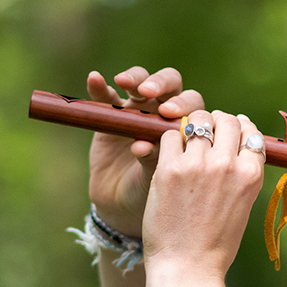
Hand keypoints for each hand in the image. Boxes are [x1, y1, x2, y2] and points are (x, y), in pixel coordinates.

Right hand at [86, 67, 203, 236]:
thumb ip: (153, 161)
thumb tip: (142, 145)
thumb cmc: (152, 196)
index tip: (171, 114)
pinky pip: (105, 96)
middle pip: (170, 85)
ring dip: (136, 78)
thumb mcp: (157, 182)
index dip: (183, 104)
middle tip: (150, 94)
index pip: (192, 104)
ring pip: (141, 82)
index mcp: (185, 128)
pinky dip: (99, 87)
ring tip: (126, 84)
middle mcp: (164, 114)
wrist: (124, 209)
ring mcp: (137, 112)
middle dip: (161, 83)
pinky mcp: (110, 116)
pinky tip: (94, 79)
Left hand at [142, 108, 266, 277]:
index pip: (250, 132)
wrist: (188, 269)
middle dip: (215, 123)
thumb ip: (242, 174)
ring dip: (191, 127)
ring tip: (185, 140)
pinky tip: (168, 156)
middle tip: (204, 134)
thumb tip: (238, 145)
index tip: (228, 135)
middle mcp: (227, 165)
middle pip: (225, 120)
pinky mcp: (169, 169)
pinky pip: (169, 136)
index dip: (239, 129)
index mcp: (251, 175)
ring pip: (196, 120)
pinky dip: (170, 141)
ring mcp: (198, 165)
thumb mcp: (242, 206)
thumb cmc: (215, 244)